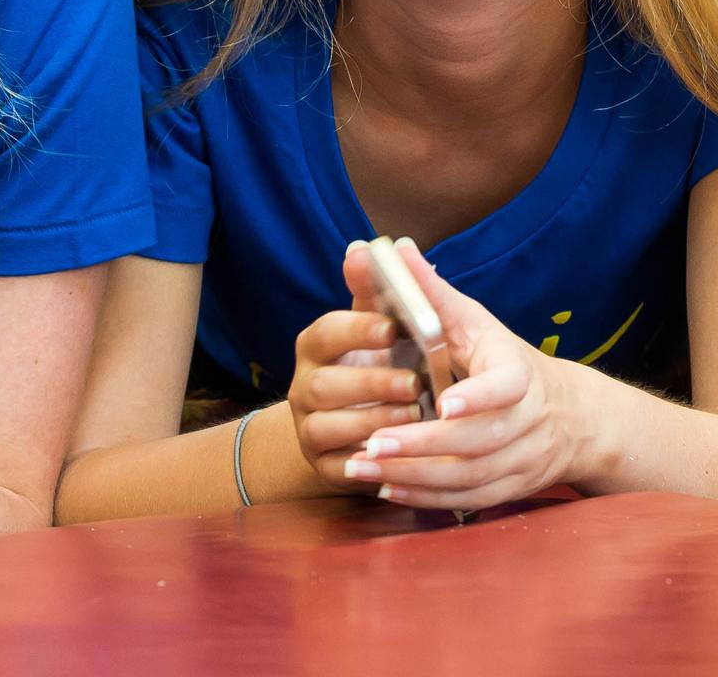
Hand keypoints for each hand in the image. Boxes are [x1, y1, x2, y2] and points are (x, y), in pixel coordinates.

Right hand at [287, 267, 428, 495]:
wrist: (361, 426)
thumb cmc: (378, 363)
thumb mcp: (377, 326)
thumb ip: (373, 291)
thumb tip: (364, 248)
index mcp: (316, 347)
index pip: (326, 332)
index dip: (356, 330)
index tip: (391, 328)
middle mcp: (303, 387)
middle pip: (322, 385)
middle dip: (370, 384)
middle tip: (414, 383)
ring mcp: (308, 429)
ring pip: (325, 427)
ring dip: (371, 423)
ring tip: (414, 417)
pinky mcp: (323, 466)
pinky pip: (337, 468)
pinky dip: (366, 462)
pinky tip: (398, 454)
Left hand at [341, 240, 595, 509]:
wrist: (569, 416)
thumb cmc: (503, 358)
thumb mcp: (475, 320)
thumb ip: (432, 292)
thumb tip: (393, 249)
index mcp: (519, 373)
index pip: (506, 387)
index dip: (478, 397)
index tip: (444, 404)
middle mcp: (525, 421)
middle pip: (476, 441)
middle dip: (423, 446)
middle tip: (374, 443)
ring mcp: (519, 460)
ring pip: (467, 477)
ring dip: (414, 477)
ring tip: (364, 467)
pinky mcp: (507, 489)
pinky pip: (465, 501)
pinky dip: (425, 499)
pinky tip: (386, 490)